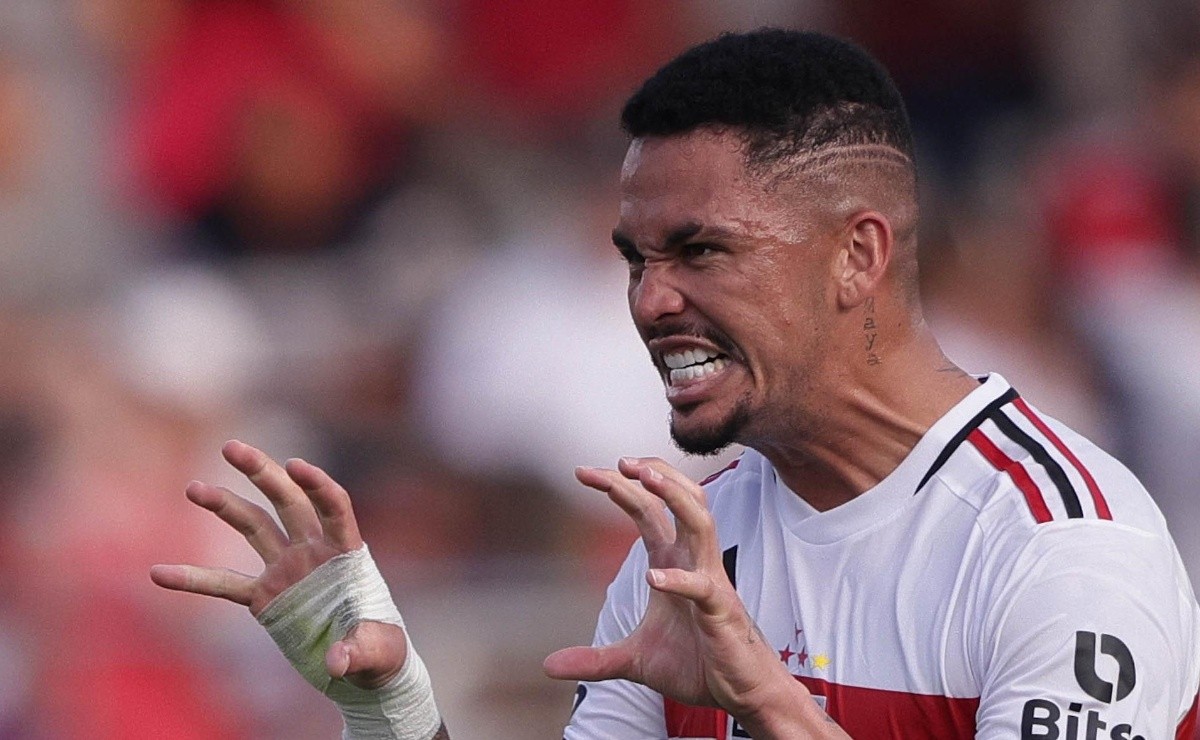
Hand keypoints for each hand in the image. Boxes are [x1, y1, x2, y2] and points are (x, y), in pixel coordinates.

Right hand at [150, 439, 406, 689]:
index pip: (333, 506)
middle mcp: (313, 550)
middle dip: (261, 472)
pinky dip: (195, 579)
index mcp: (346, 552)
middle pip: (287, 500)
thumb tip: (338, 662)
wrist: (362, 665)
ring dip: (225, 505)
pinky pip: (225, 584)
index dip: (317, 484)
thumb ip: (357, 650)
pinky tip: (160, 573)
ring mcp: (287, 568)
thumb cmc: (381, 650)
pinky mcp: (265, 595)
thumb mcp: (377, 650)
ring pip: (253, 525)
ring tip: (193, 487)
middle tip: (231, 447)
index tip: (295, 465)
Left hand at [543, 457, 840, 736]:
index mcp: (673, 561)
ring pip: (699, 522)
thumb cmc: (697, 665)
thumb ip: (594, 659)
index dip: (620, 487)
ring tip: (644, 478)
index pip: (648, 511)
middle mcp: (693, 561)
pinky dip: (679, 579)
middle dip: (650, 475)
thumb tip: (548, 666)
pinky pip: (702, 586)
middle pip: (678, 500)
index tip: (584, 472)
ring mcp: (710, 581)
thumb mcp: (635, 660)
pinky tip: (653, 576)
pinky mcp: (721, 610)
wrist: (740, 692)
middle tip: (618, 462)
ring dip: (673, 496)